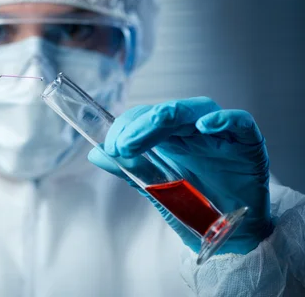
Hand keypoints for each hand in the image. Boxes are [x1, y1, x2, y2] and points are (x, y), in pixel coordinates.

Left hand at [87, 97, 272, 254]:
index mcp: (169, 138)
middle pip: (166, 112)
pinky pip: (240, 123)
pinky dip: (224, 120)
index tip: (111, 147)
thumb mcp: (158, 192)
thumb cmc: (197, 208)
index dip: (126, 127)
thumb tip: (95, 153)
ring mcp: (220, 135)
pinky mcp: (247, 144)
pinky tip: (206, 125)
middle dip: (142, 124)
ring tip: (156, 123)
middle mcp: (192, 131)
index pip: (143, 118)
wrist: (235, 234)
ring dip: (173, 115)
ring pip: (197, 109)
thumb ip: (130, 170)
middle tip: (124, 144)